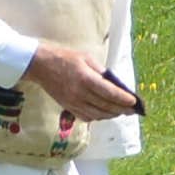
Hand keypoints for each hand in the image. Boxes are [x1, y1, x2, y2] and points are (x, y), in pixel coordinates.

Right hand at [15, 46, 137, 121]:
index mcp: (85, 78)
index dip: (123, 98)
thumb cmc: (65, 58)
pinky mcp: (68, 107)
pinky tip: (105, 113)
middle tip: (133, 109)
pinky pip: (87, 116)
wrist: (40, 65)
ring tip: (122, 112)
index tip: (134, 101)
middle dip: (121, 109)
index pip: (109, 92)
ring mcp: (73, 102)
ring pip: (97, 114)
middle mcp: (79, 93)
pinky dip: (99, 116)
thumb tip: (116, 85)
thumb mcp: (86, 58)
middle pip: (105, 106)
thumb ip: (101, 72)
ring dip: (111, 114)